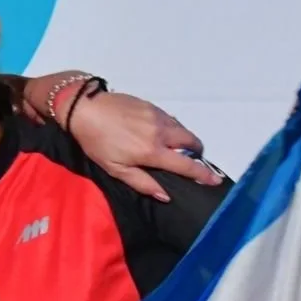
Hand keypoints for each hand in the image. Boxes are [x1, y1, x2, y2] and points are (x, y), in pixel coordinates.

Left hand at [67, 92, 222, 201]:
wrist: (85, 109)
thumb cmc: (97, 143)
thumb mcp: (115, 168)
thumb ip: (142, 182)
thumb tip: (165, 195)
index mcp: (152, 152)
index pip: (185, 165)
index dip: (203, 174)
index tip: (215, 180)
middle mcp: (160, 132)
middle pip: (191, 142)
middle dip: (197, 152)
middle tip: (191, 159)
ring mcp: (157, 116)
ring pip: (182, 128)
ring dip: (185, 138)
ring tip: (175, 146)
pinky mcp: (151, 105)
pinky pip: (170, 118)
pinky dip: (172, 127)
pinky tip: (160, 132)